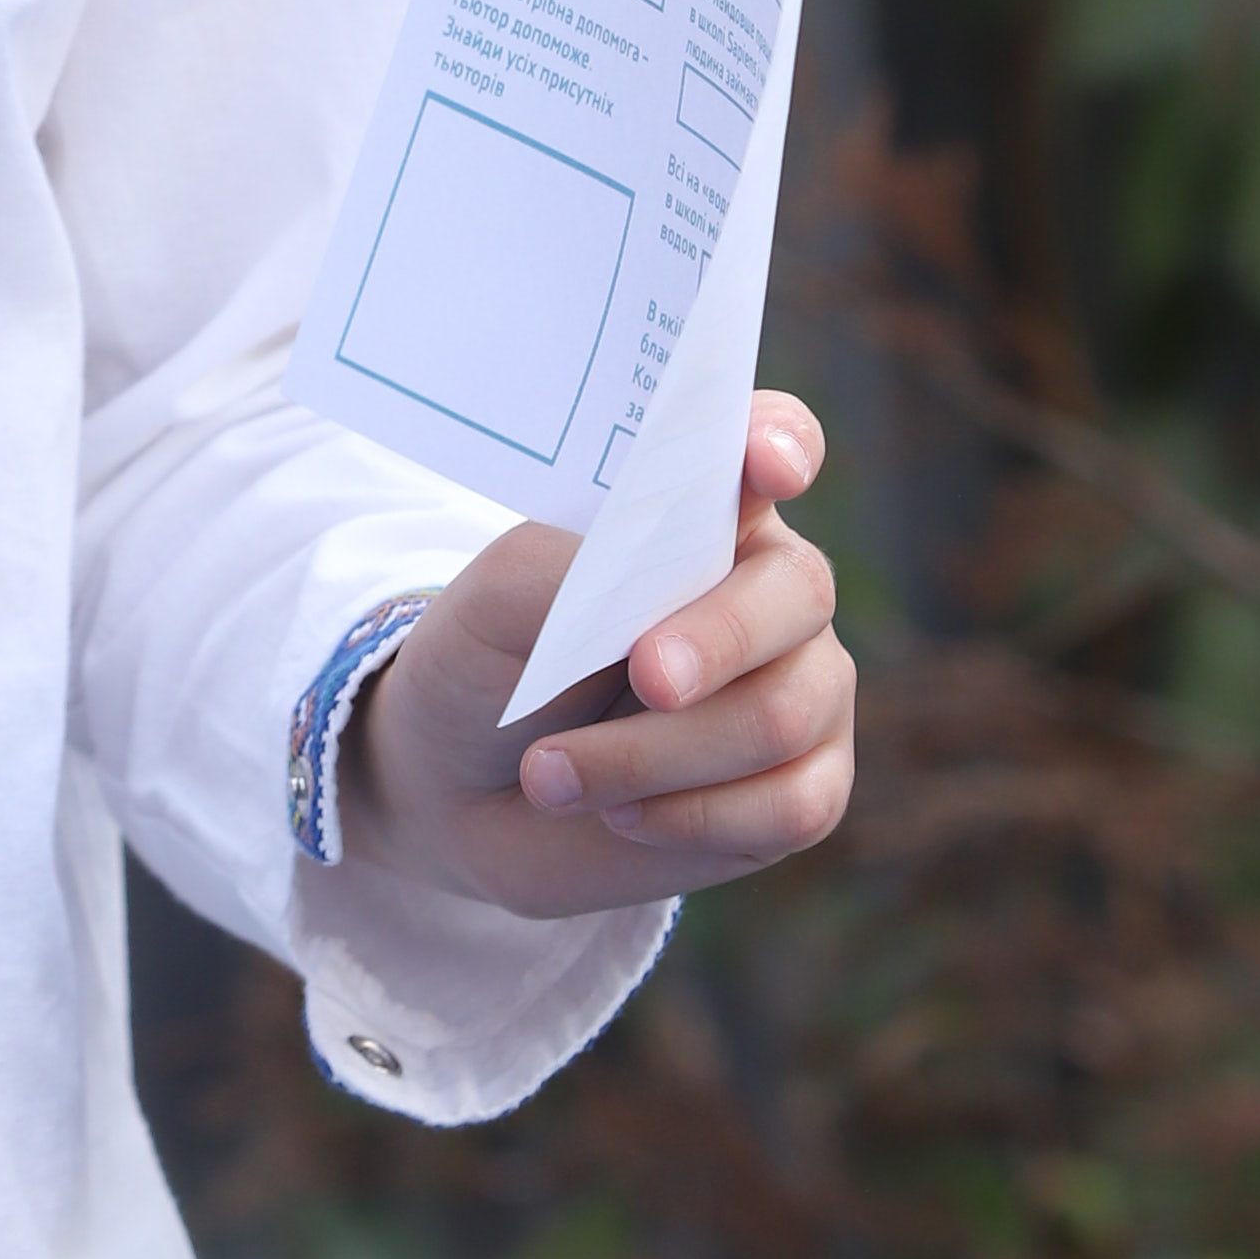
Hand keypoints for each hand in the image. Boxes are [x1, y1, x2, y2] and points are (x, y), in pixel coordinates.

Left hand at [341, 398, 851, 920]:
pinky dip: (686, 817)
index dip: (781, 443)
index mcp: (706, 509)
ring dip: (650, 756)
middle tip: (645, 676)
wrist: (458, 790)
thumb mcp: (491, 601)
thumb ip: (567, 570)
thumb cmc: (489, 663)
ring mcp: (801, 690)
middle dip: (717, 638)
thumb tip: (646, 580)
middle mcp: (771, 591)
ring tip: (551, 772)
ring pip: (781, 717)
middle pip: (798, 593)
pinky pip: (791, 808)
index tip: (768, 464)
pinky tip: (619, 812)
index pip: (773, 441)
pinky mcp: (800, 791)